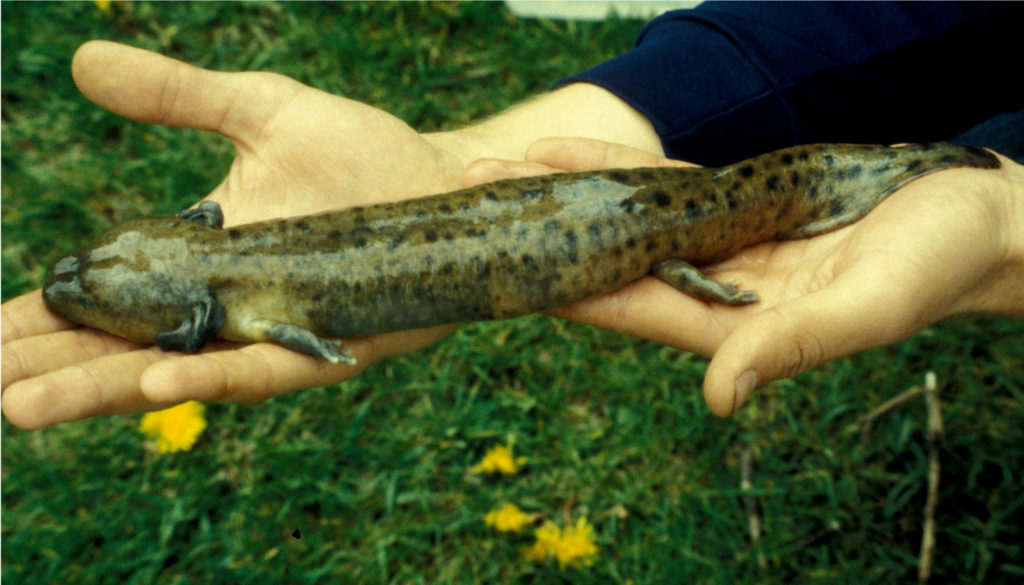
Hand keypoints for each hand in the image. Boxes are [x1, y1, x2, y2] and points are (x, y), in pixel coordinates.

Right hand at [2, 41, 467, 428]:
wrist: (444, 179)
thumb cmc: (360, 150)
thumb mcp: (260, 111)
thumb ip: (177, 96)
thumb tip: (80, 61)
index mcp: (198, 260)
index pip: (103, 296)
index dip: (40, 315)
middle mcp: (226, 308)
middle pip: (121, 347)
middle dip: (51, 367)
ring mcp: (274, 331)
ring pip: (177, 372)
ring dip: (102, 390)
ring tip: (24, 406)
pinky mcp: (328, 345)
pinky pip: (264, 370)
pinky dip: (209, 376)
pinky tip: (153, 381)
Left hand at [463, 138, 1023, 415]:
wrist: (975, 219)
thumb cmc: (935, 267)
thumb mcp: (865, 307)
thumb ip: (788, 348)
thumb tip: (714, 399)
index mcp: (735, 321)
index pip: (628, 305)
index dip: (562, 288)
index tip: (499, 270)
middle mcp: (716, 284)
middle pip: (609, 259)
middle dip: (543, 236)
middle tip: (468, 213)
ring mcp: (723, 239)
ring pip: (625, 214)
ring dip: (562, 195)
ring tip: (493, 173)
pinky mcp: (740, 198)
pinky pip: (664, 181)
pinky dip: (616, 166)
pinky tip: (568, 151)